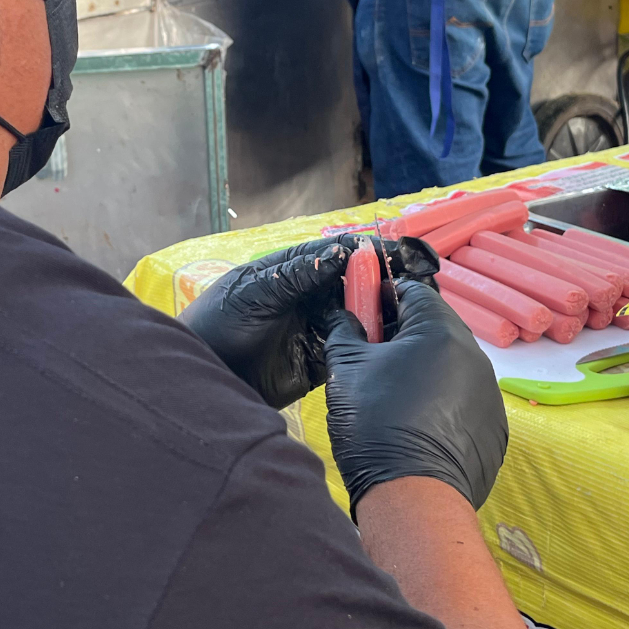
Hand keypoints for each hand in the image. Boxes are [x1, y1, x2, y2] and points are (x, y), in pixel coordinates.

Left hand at [180, 235, 439, 409]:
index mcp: (295, 270)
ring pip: (363, 315)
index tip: (404, 253)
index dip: (373, 252)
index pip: (342, 254)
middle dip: (390, 281)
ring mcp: (319, 328)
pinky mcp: (322, 360)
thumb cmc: (217, 325)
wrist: (202, 377)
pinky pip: (357, 349)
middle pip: (359, 283)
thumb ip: (296, 274)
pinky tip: (401, 344)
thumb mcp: (254, 292)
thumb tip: (341, 251)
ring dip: (389, 313)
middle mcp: (312, 295)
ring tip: (422, 313)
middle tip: (425, 282)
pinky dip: (377, 346)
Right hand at [323, 279, 506, 512]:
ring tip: (394, 392)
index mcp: (440, 331)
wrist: (412, 495)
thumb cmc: (374, 422)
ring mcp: (489, 391)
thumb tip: (342, 314)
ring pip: (452, 363)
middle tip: (374, 352)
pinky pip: (465, 397)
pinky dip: (443, 399)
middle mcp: (474, 355)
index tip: (366, 309)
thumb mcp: (346, 369)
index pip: (414, 292)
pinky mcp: (494, 424)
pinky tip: (417, 421)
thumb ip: (344, 330)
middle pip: (436, 326)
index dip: (386, 295)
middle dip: (405, 332)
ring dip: (425, 366)